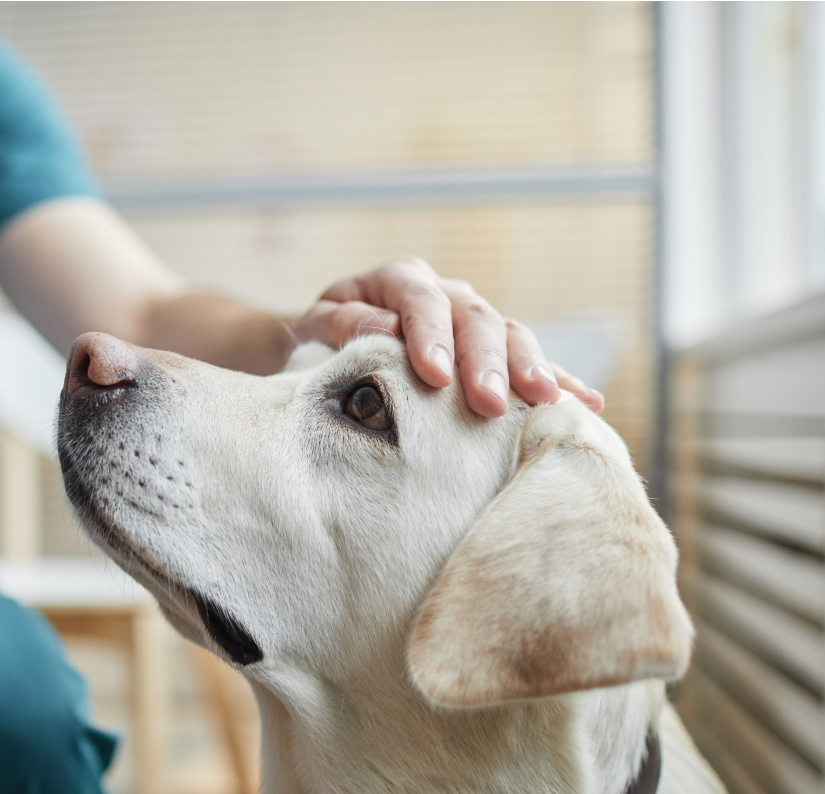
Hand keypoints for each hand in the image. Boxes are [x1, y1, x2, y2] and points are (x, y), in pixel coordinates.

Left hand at [290, 257, 603, 416]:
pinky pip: (531, 363)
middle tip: (489, 403)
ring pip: (511, 336)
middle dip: (486, 362)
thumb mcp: (314, 330)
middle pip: (475, 319)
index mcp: (398, 280)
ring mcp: (473, 322)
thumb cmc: (318, 341)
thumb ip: (342, 326)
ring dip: (530, 369)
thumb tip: (383, 329)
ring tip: (545, 402)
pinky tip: (587, 404)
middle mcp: (444, 294)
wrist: (326, 350)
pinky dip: (559, 381)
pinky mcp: (492, 354)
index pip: (420, 300)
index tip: (434, 377)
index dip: (430, 336)